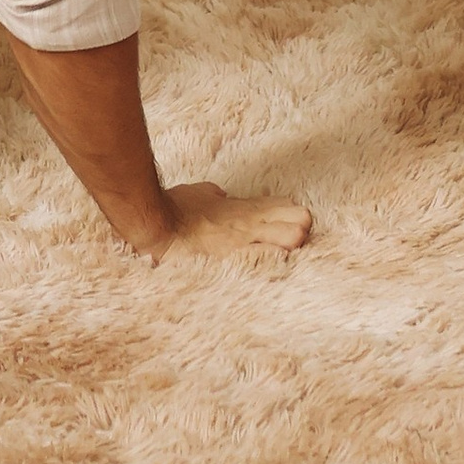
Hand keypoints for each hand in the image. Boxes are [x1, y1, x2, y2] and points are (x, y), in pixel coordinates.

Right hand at [134, 179, 314, 261]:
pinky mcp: (235, 263)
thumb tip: (220, 195)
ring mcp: (245, 246)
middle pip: (295, 224)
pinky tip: (282, 270)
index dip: (293, 214)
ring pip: (288, 243)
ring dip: (293, 248)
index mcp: (243, 209)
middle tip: (298, 239)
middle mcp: (249, 226)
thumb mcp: (199, 193)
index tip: (297, 221)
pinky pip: (266, 263)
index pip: (282, 206)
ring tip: (292, 254)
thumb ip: (214, 195)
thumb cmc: (177, 209)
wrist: (161, 229)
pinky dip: (276, 265)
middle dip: (302, 232)